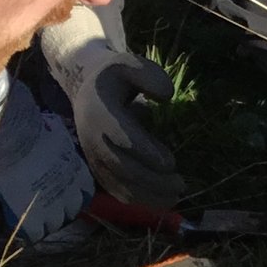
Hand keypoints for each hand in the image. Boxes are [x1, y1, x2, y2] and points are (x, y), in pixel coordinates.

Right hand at [44, 6, 182, 209]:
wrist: (86, 90)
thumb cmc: (115, 78)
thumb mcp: (129, 64)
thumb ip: (149, 76)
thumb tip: (166, 97)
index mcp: (99, 111)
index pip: (121, 136)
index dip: (145, 151)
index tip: (171, 163)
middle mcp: (92, 138)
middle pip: (122, 166)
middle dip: (153, 180)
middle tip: (181, 184)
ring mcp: (93, 157)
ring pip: (119, 184)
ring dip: (148, 195)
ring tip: (176, 197)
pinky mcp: (98, 169)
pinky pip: (116, 190)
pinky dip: (138, 200)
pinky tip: (161, 202)